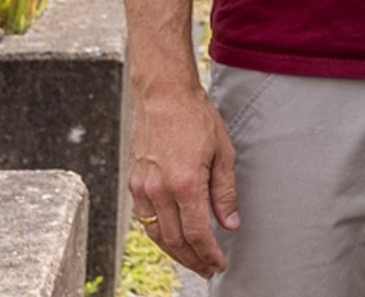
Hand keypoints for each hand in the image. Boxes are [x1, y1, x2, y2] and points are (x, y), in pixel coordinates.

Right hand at [127, 85, 240, 277]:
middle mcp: (159, 190)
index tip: (219, 264)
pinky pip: (146, 218)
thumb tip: (230, 224)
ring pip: (156, 234)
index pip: (197, 233)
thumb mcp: (223, 153)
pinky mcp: (134, 182)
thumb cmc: (196, 119)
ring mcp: (143, 187)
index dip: (209, 253)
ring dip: (175, 252)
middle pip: (175, 240)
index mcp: (185, 183)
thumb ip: (225, 193)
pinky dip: (160, 233)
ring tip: (193, 260)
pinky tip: (174, 237)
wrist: (163, 96)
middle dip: (193, 260)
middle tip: (208, 269)